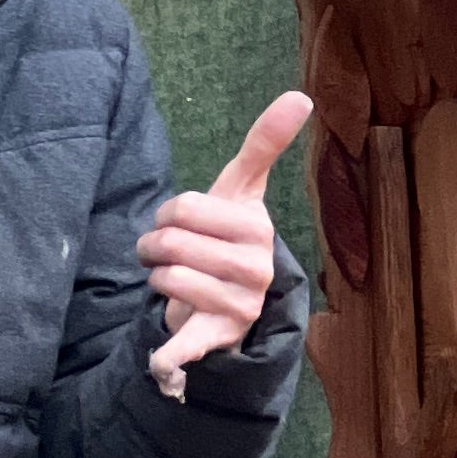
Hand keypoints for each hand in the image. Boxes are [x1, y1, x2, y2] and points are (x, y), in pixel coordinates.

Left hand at [142, 89, 310, 389]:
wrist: (232, 301)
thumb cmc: (228, 236)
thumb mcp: (242, 191)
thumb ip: (265, 144)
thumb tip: (302, 94)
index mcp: (257, 228)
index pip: (182, 208)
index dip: (169, 215)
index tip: (181, 221)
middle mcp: (255, 268)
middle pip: (169, 242)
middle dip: (154, 246)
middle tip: (166, 253)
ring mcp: (239, 305)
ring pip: (165, 277)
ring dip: (154, 277)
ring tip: (170, 279)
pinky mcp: (217, 337)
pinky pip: (188, 344)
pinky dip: (171, 356)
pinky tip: (160, 363)